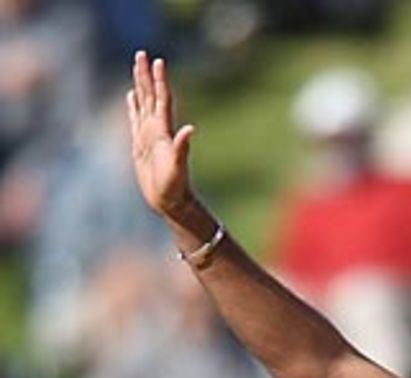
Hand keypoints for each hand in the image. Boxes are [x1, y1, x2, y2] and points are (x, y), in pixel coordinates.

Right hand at [127, 50, 195, 219]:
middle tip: (142, 54)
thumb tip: (190, 129)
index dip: (159, 80)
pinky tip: (131, 96)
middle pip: (150, 95)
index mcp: (164, 131)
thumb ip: (182, 147)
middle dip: (145, 75)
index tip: (158, 60)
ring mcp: (148, 136)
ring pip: (142, 103)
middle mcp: (157, 129)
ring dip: (139, 85)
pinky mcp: (140, 144)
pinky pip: (135, 119)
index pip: (162, 99)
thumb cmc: (175, 187)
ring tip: (137, 66)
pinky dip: (133, 106)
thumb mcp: (178, 167)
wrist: (170, 202)